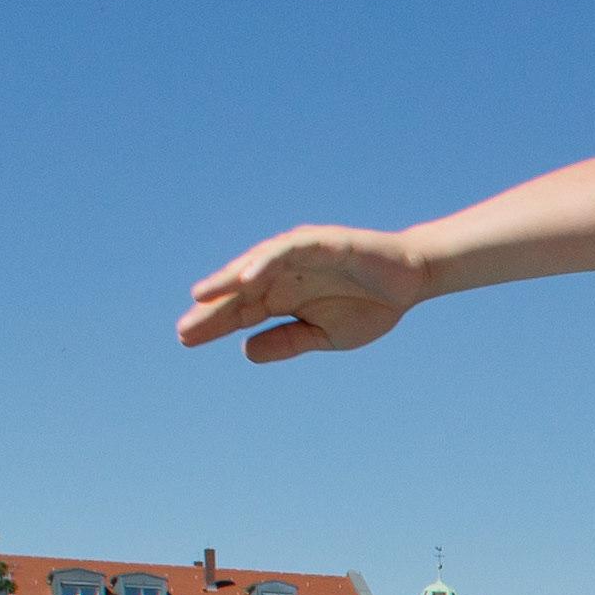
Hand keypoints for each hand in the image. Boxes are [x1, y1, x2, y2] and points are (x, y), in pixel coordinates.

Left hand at [180, 225, 430, 360]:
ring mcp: (298, 256)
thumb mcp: (324, 336)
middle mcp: (283, 274)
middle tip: (184, 329)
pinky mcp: (318, 242)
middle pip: (239, 291)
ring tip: (203, 296)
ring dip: (228, 280)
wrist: (410, 281)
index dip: (214, 325)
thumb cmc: (370, 305)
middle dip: (212, 309)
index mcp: (283, 297)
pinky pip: (286, 250)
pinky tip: (246, 278)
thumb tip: (246, 351)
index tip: (186, 340)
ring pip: (254, 266)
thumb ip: (287, 342)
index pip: (240, 312)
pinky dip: (265, 261)